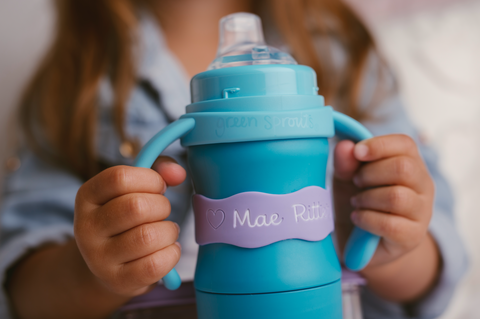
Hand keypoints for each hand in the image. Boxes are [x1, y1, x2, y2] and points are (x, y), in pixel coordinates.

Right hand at [74, 157, 185, 296]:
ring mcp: (99, 258)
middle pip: (136, 207)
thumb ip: (158, 170)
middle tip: (162, 212)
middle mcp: (86, 227)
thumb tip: (177, 173)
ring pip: (148, 237)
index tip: (159, 186)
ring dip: (169, 231)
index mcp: (87, 196)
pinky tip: (167, 249)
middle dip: (162, 206)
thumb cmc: (128, 219)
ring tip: (165, 231)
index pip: (120, 178)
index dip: (150, 179)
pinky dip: (171, 254)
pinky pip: (155, 265)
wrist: (110, 264)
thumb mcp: (134, 188)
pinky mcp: (117, 281)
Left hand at [333, 134, 434, 268]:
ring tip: (355, 202)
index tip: (357, 152)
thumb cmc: (358, 202)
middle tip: (356, 182)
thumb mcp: (346, 179)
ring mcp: (421, 213)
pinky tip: (358, 217)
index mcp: (411, 164)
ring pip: (397, 197)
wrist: (360, 243)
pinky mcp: (412, 237)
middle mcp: (423, 186)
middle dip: (371, 173)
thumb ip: (345, 162)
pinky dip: (366, 219)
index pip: (405, 144)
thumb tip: (345, 146)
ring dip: (367, 198)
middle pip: (404, 168)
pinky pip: (389, 224)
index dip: (379, 145)